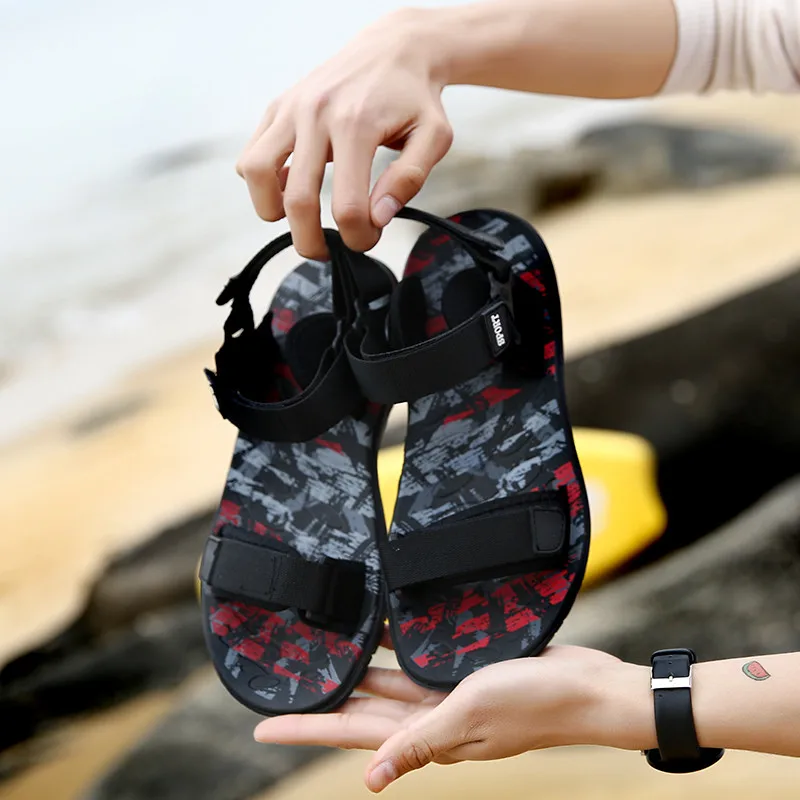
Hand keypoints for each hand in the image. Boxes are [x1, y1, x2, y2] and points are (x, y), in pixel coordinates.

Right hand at [236, 8, 452, 259]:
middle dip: (310, 241)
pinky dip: (262, 182)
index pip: (348, 206)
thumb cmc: (414, 97)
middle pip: (297, 201)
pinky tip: (289, 187)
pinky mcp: (277, 108)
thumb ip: (409, 179)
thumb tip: (378, 217)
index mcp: (358, 124)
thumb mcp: (433, 137)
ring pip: (256, 174)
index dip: (358, 237)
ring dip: (272, 210)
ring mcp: (291, 109)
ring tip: (297, 219)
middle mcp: (317, 114)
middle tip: (325, 250)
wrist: (393, 50)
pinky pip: (251, 155)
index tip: (367, 238)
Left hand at [254, 627, 652, 792]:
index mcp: (428, 735)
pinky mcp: (466, 673)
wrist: (584, 687)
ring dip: (356, 674)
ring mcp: (449, 696)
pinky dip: (396, 648)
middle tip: (283, 687)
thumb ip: (420, 742)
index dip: (308, 728)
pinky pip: (419, 661)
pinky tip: (380, 632)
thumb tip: (371, 780)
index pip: (352, 733)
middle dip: (322, 701)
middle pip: (361, 709)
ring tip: (321, 659)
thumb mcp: (469, 716)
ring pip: (388, 683)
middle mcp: (432, 718)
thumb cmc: (532, 703)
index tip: (263, 727)